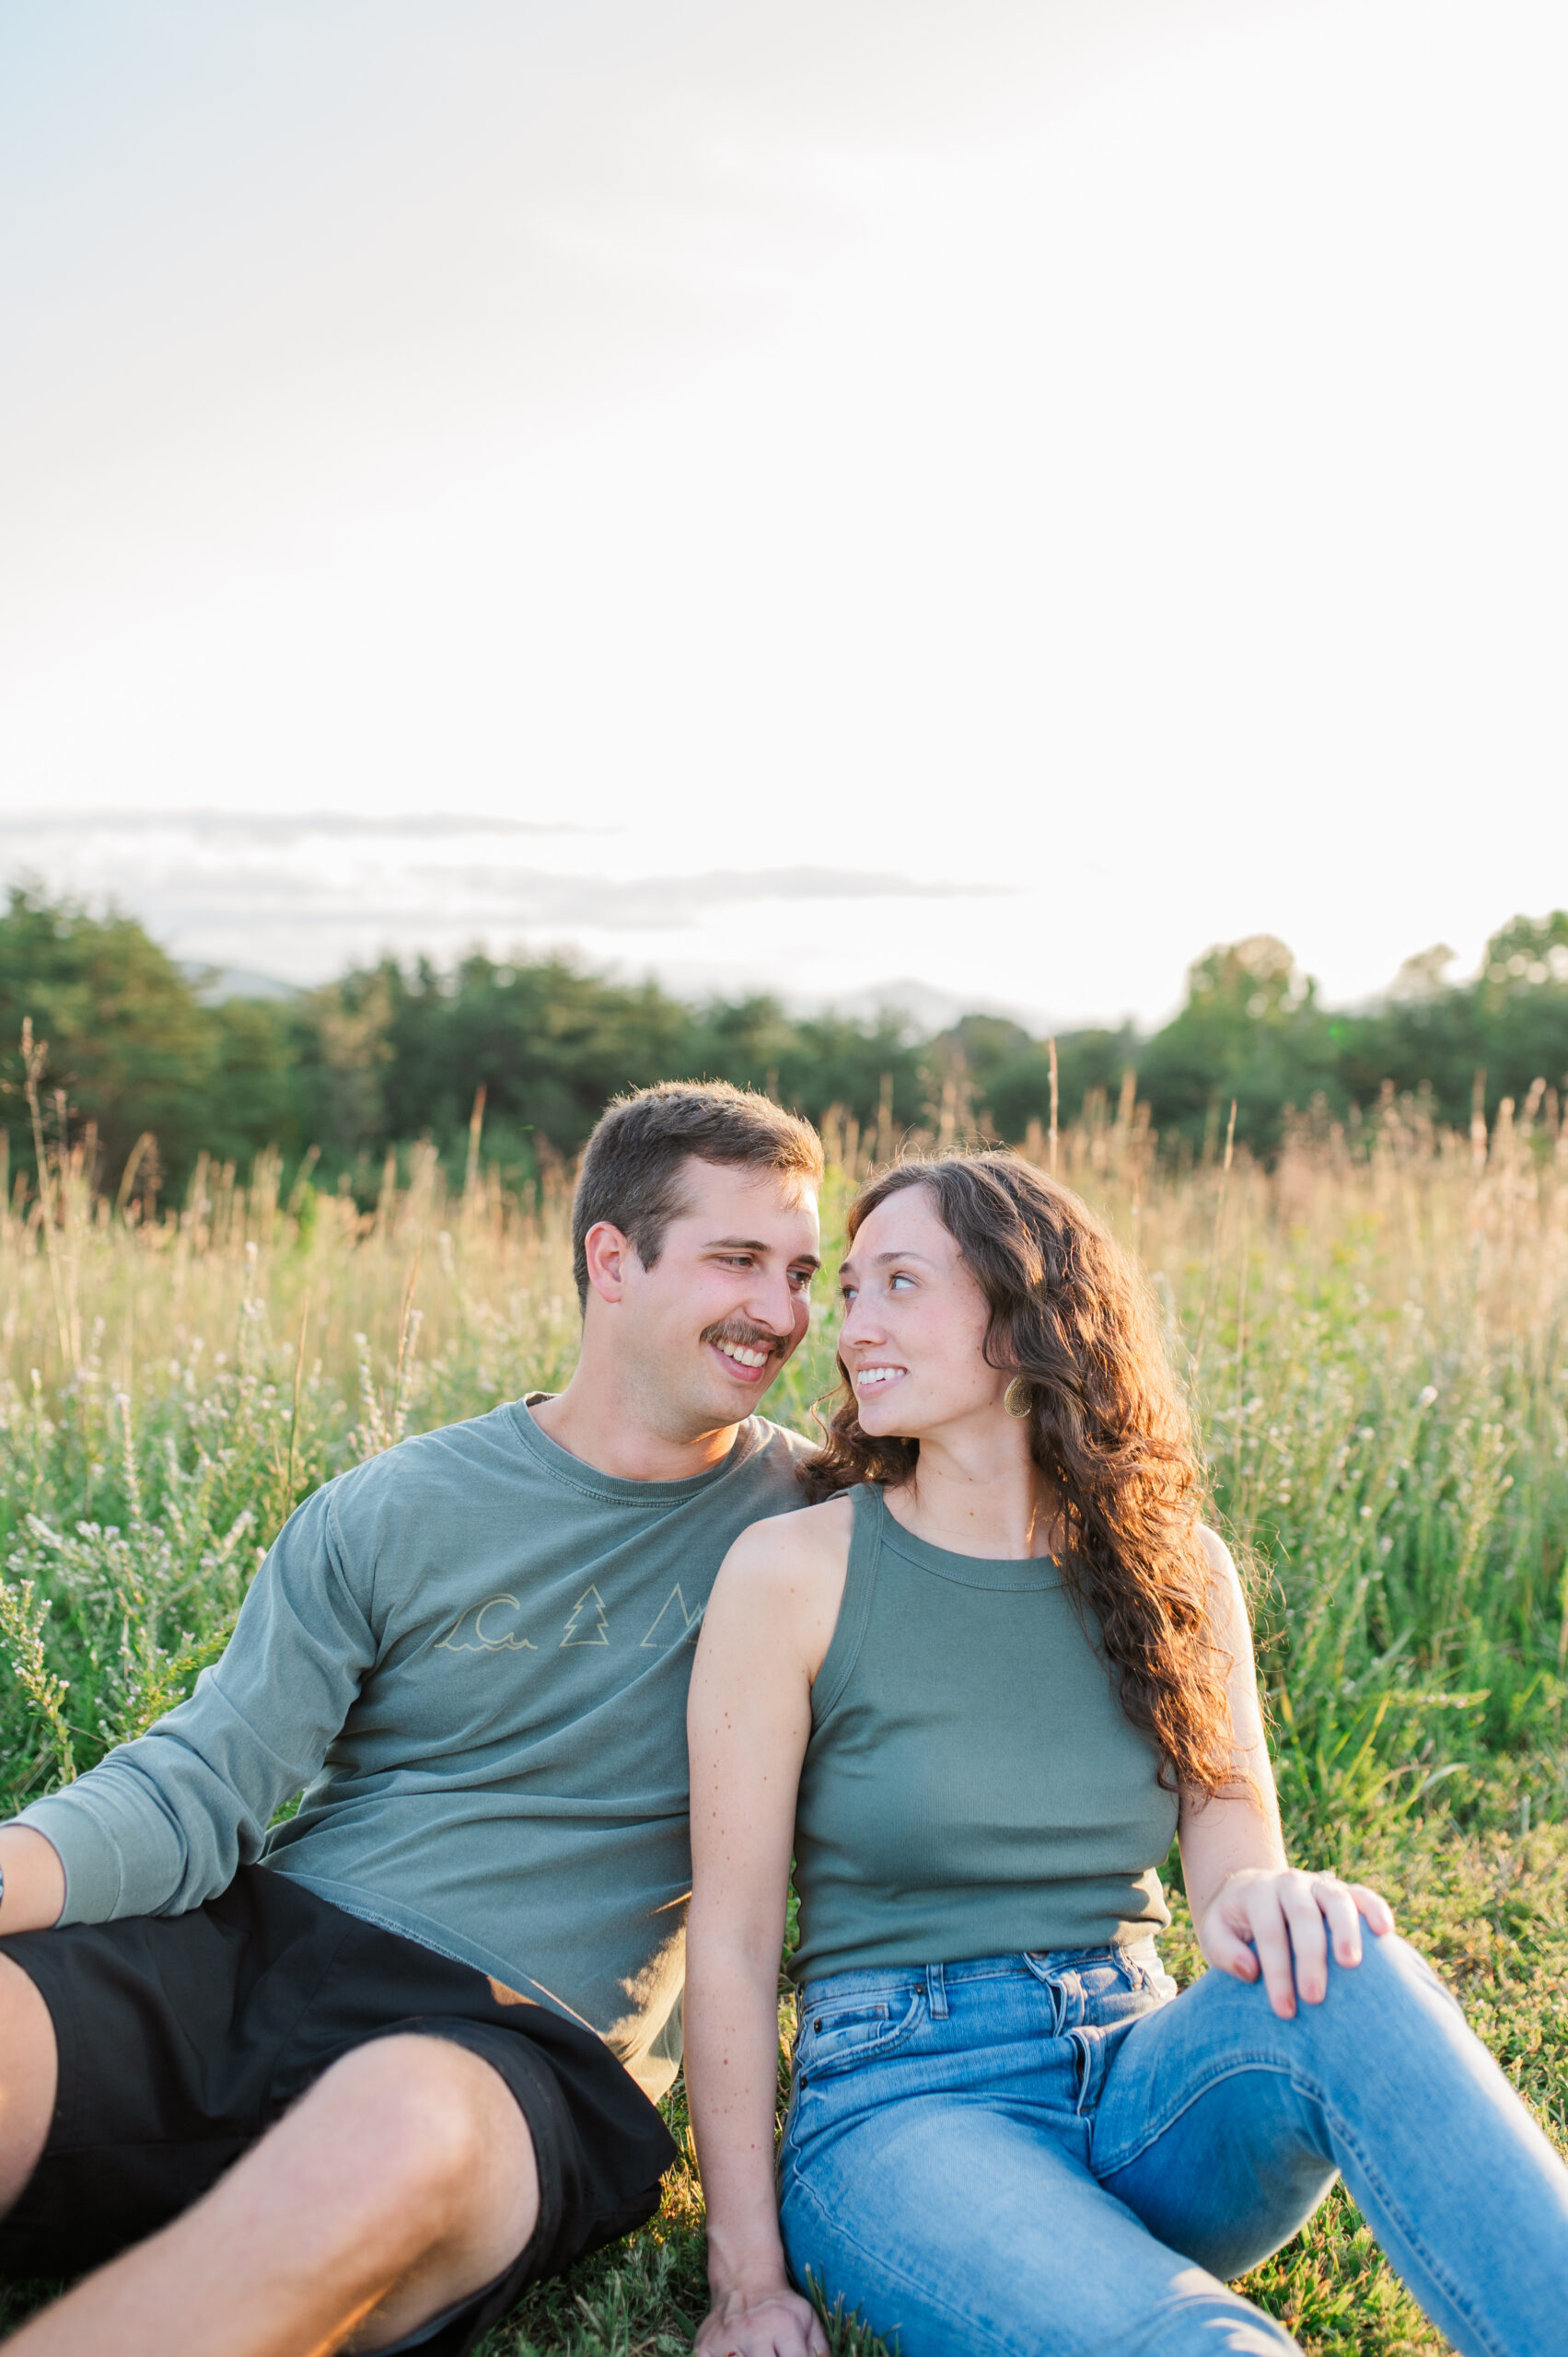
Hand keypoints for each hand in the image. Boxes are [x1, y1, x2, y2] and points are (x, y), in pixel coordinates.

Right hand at [696, 2283, 828, 2356]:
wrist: (744, 2279)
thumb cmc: (780, 2306)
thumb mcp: (808, 2320)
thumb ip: (820, 2352)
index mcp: (783, 2325)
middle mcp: (753, 2332)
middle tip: (772, 2355)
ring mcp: (726, 2340)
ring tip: (757, 2353)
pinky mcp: (704, 2347)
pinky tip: (737, 2356)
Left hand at [1200, 1866, 1394, 2018]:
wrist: (1251, 1893)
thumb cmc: (1235, 1925)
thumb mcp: (1214, 1934)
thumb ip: (1223, 1951)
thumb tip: (1250, 1971)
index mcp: (1257, 1893)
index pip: (1269, 1932)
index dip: (1277, 1971)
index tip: (1284, 2010)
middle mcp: (1289, 1883)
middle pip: (1302, 1915)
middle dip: (1309, 1957)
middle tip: (1314, 1998)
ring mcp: (1318, 1884)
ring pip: (1336, 1899)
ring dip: (1346, 1930)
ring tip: (1352, 1964)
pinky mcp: (1342, 1890)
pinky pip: (1362, 1895)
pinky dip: (1375, 1909)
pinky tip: (1385, 1931)